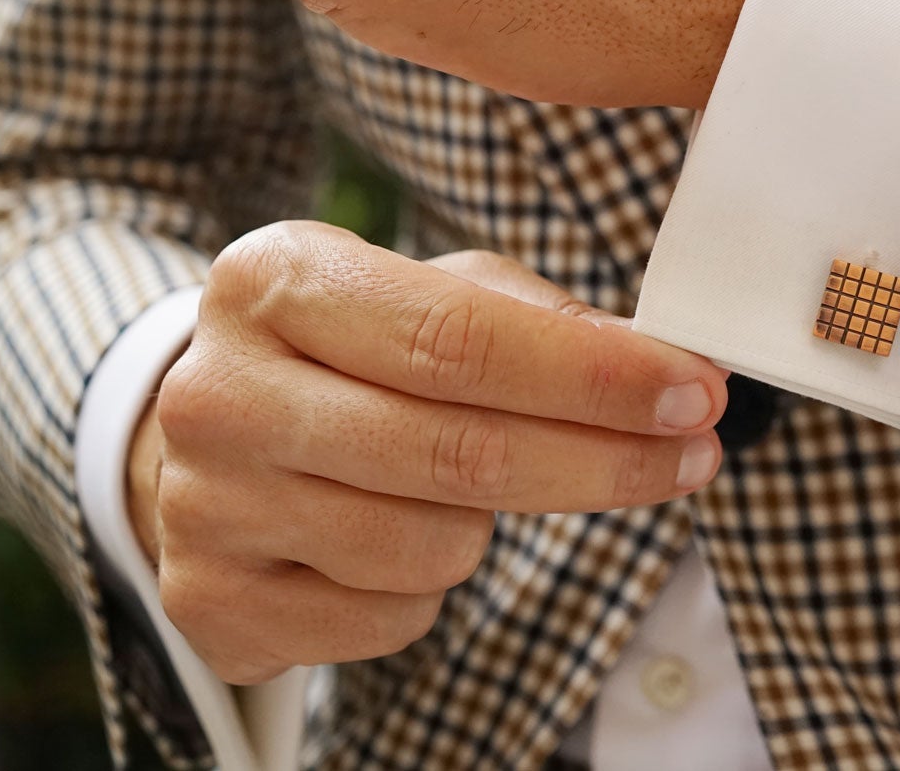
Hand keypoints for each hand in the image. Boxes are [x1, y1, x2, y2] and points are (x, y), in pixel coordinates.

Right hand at [127, 221, 726, 684]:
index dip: (593, 376)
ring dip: (492, 528)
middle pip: (458, 450)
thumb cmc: (354, 351)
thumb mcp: (431, 292)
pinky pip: (388, 619)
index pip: (460, 338)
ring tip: (470, 489)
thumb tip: (664, 365)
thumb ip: (540, 320)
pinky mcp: (210, 603)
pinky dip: (426, 589)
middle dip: (604, 458)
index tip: (694, 391)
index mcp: (277, 280)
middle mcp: (221, 391)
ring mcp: (204, 506)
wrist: (211, 439)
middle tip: (694, 454)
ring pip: (428, 547)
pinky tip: (399, 540)